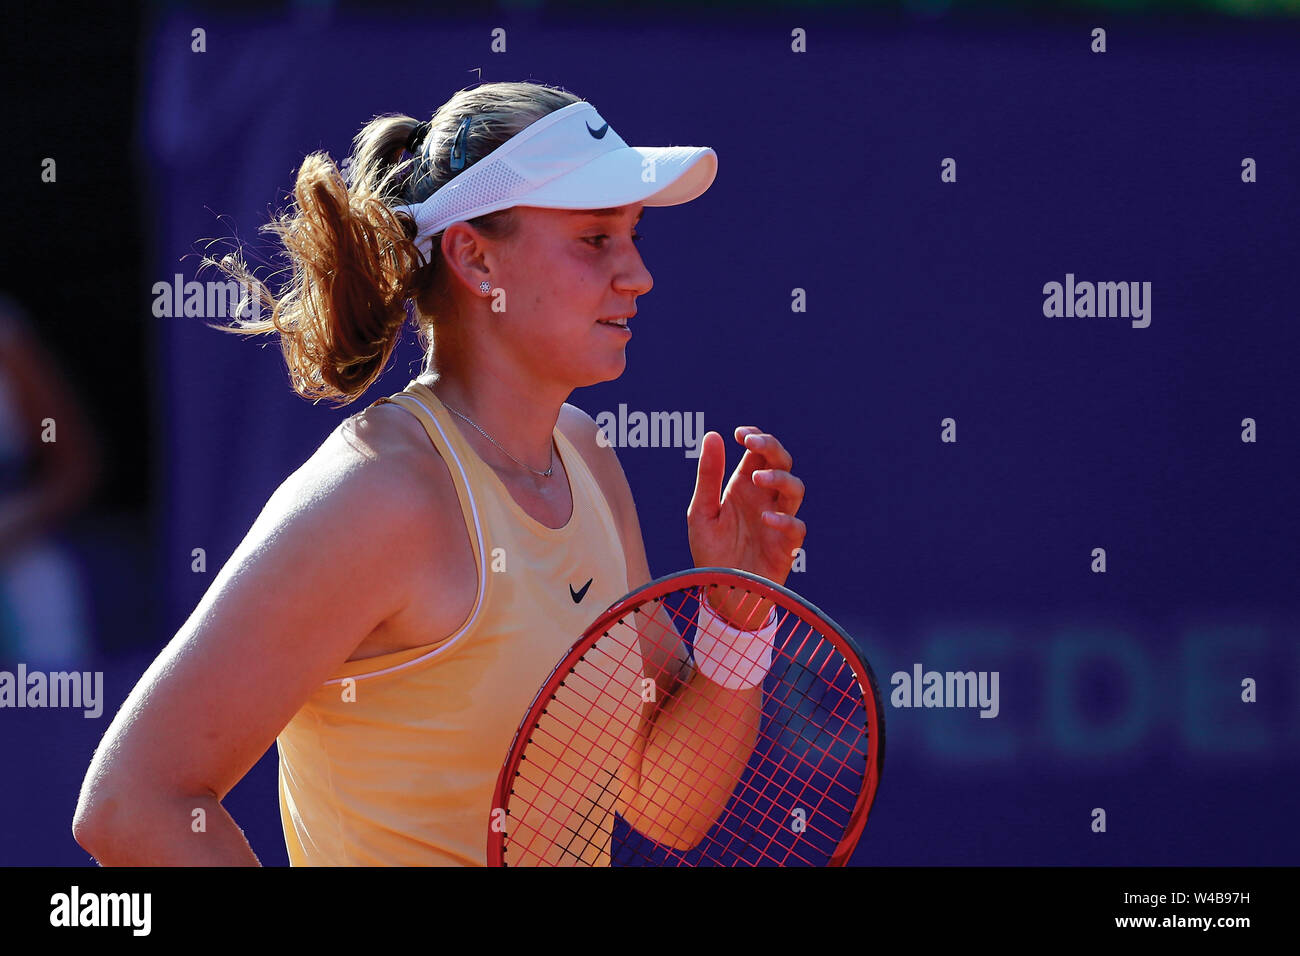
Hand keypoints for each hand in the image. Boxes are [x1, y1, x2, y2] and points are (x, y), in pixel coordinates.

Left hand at [687, 427, 805, 626]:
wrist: (719, 592)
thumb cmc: (710, 552)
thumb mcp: (701, 511)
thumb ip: (708, 476)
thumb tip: (713, 435)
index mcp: (744, 487)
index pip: (759, 453)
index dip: (756, 438)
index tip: (741, 434)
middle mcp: (764, 499)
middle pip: (782, 463)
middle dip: (771, 448)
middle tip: (753, 444)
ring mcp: (778, 521)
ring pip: (795, 489)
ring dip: (780, 478)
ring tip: (758, 479)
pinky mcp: (786, 546)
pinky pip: (796, 527)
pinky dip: (784, 520)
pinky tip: (765, 518)